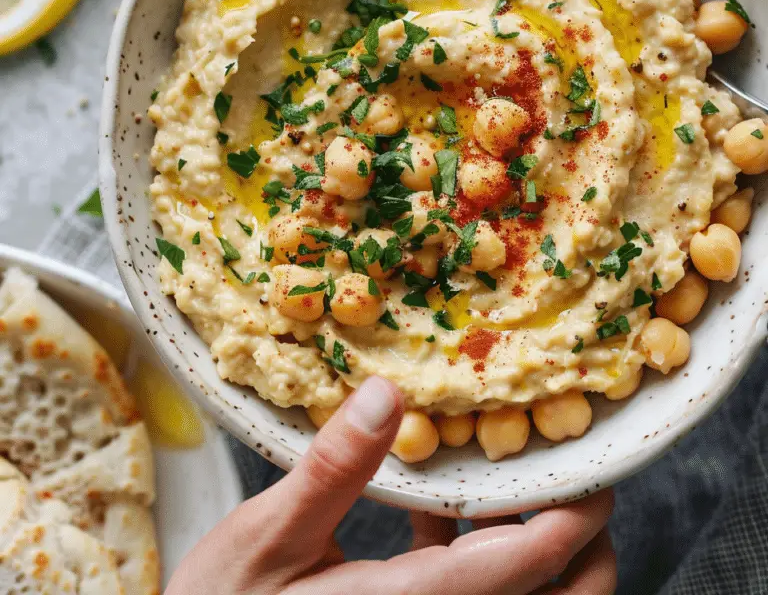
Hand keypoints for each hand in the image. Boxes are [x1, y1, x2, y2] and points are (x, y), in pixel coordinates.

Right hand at [166, 377, 614, 594]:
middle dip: (585, 549)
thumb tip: (389, 393)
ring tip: (516, 489)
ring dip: (542, 558)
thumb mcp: (265, 537)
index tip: (594, 464)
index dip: (575, 513)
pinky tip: (436, 519)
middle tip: (575, 483)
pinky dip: (484, 563)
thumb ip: (332, 468)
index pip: (525, 565)